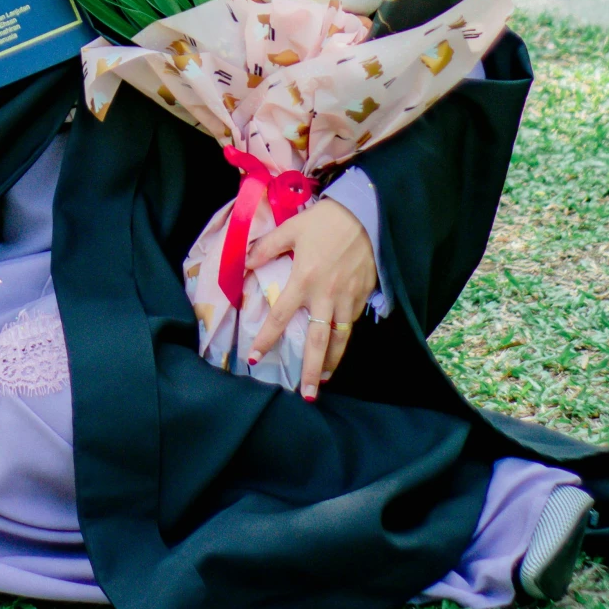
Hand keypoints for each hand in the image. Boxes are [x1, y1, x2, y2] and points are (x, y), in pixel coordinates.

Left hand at [247, 196, 375, 401]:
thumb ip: (267, 247)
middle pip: (318, 343)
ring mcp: (348, 299)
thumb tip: (243, 262)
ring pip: (340, 340)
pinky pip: (353, 324)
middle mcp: (327, 296)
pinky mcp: (364, 296)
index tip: (255, 358)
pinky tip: (339, 346)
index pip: (281, 317)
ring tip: (324, 380)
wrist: (366, 213)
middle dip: (312, 371)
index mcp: (305, 280)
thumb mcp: (291, 229)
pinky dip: (345, 338)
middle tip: (306, 395)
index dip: (267, 338)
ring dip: (332, 363)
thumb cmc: (325, 221)